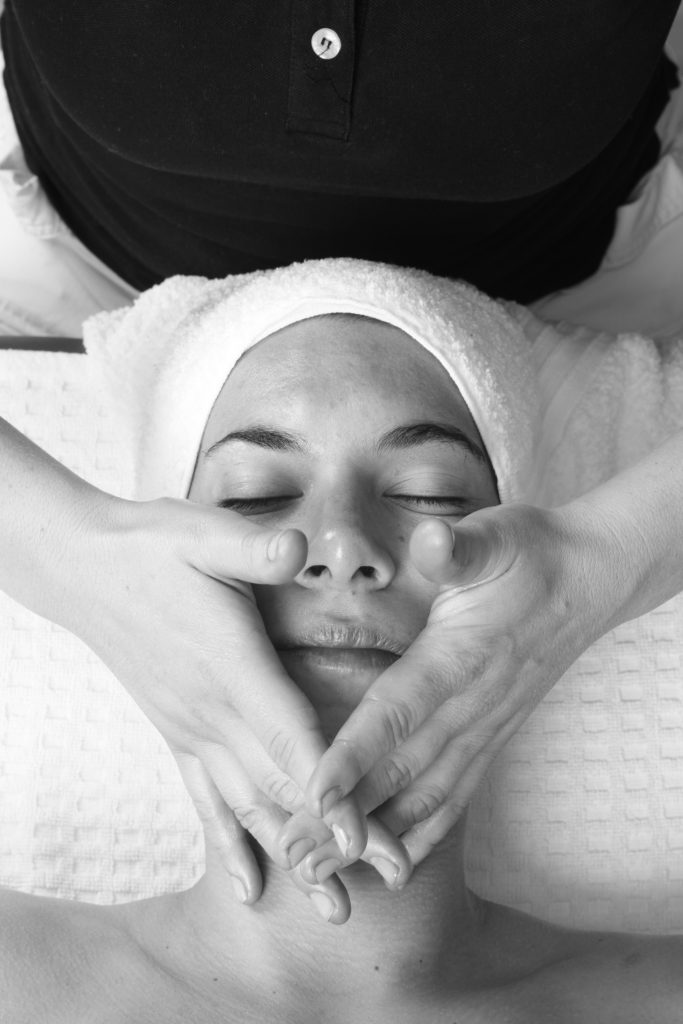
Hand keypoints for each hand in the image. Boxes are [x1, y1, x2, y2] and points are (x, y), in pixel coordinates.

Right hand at [48, 491, 374, 903]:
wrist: (86, 570)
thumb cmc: (153, 547)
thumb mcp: (205, 534)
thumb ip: (253, 550)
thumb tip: (294, 547)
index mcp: (232, 664)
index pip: (290, 736)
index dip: (328, 787)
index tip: (360, 837)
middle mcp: (212, 711)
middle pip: (283, 784)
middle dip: (335, 836)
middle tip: (386, 877)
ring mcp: (192, 729)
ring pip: (250, 805)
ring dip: (294, 855)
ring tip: (333, 906)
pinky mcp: (177, 734)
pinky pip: (206, 801)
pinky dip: (232, 845)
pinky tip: (250, 886)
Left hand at [279, 502, 619, 865]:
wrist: (588, 578)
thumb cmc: (530, 553)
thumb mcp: (494, 537)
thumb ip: (460, 549)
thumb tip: (434, 539)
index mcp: (461, 655)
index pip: (399, 712)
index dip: (356, 753)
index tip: (315, 792)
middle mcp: (473, 703)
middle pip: (402, 771)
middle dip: (349, 816)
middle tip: (298, 856)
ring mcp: (486, 727)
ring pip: (427, 794)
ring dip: (377, 837)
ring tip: (328, 872)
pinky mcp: (492, 735)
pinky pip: (456, 794)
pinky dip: (423, 832)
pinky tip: (394, 861)